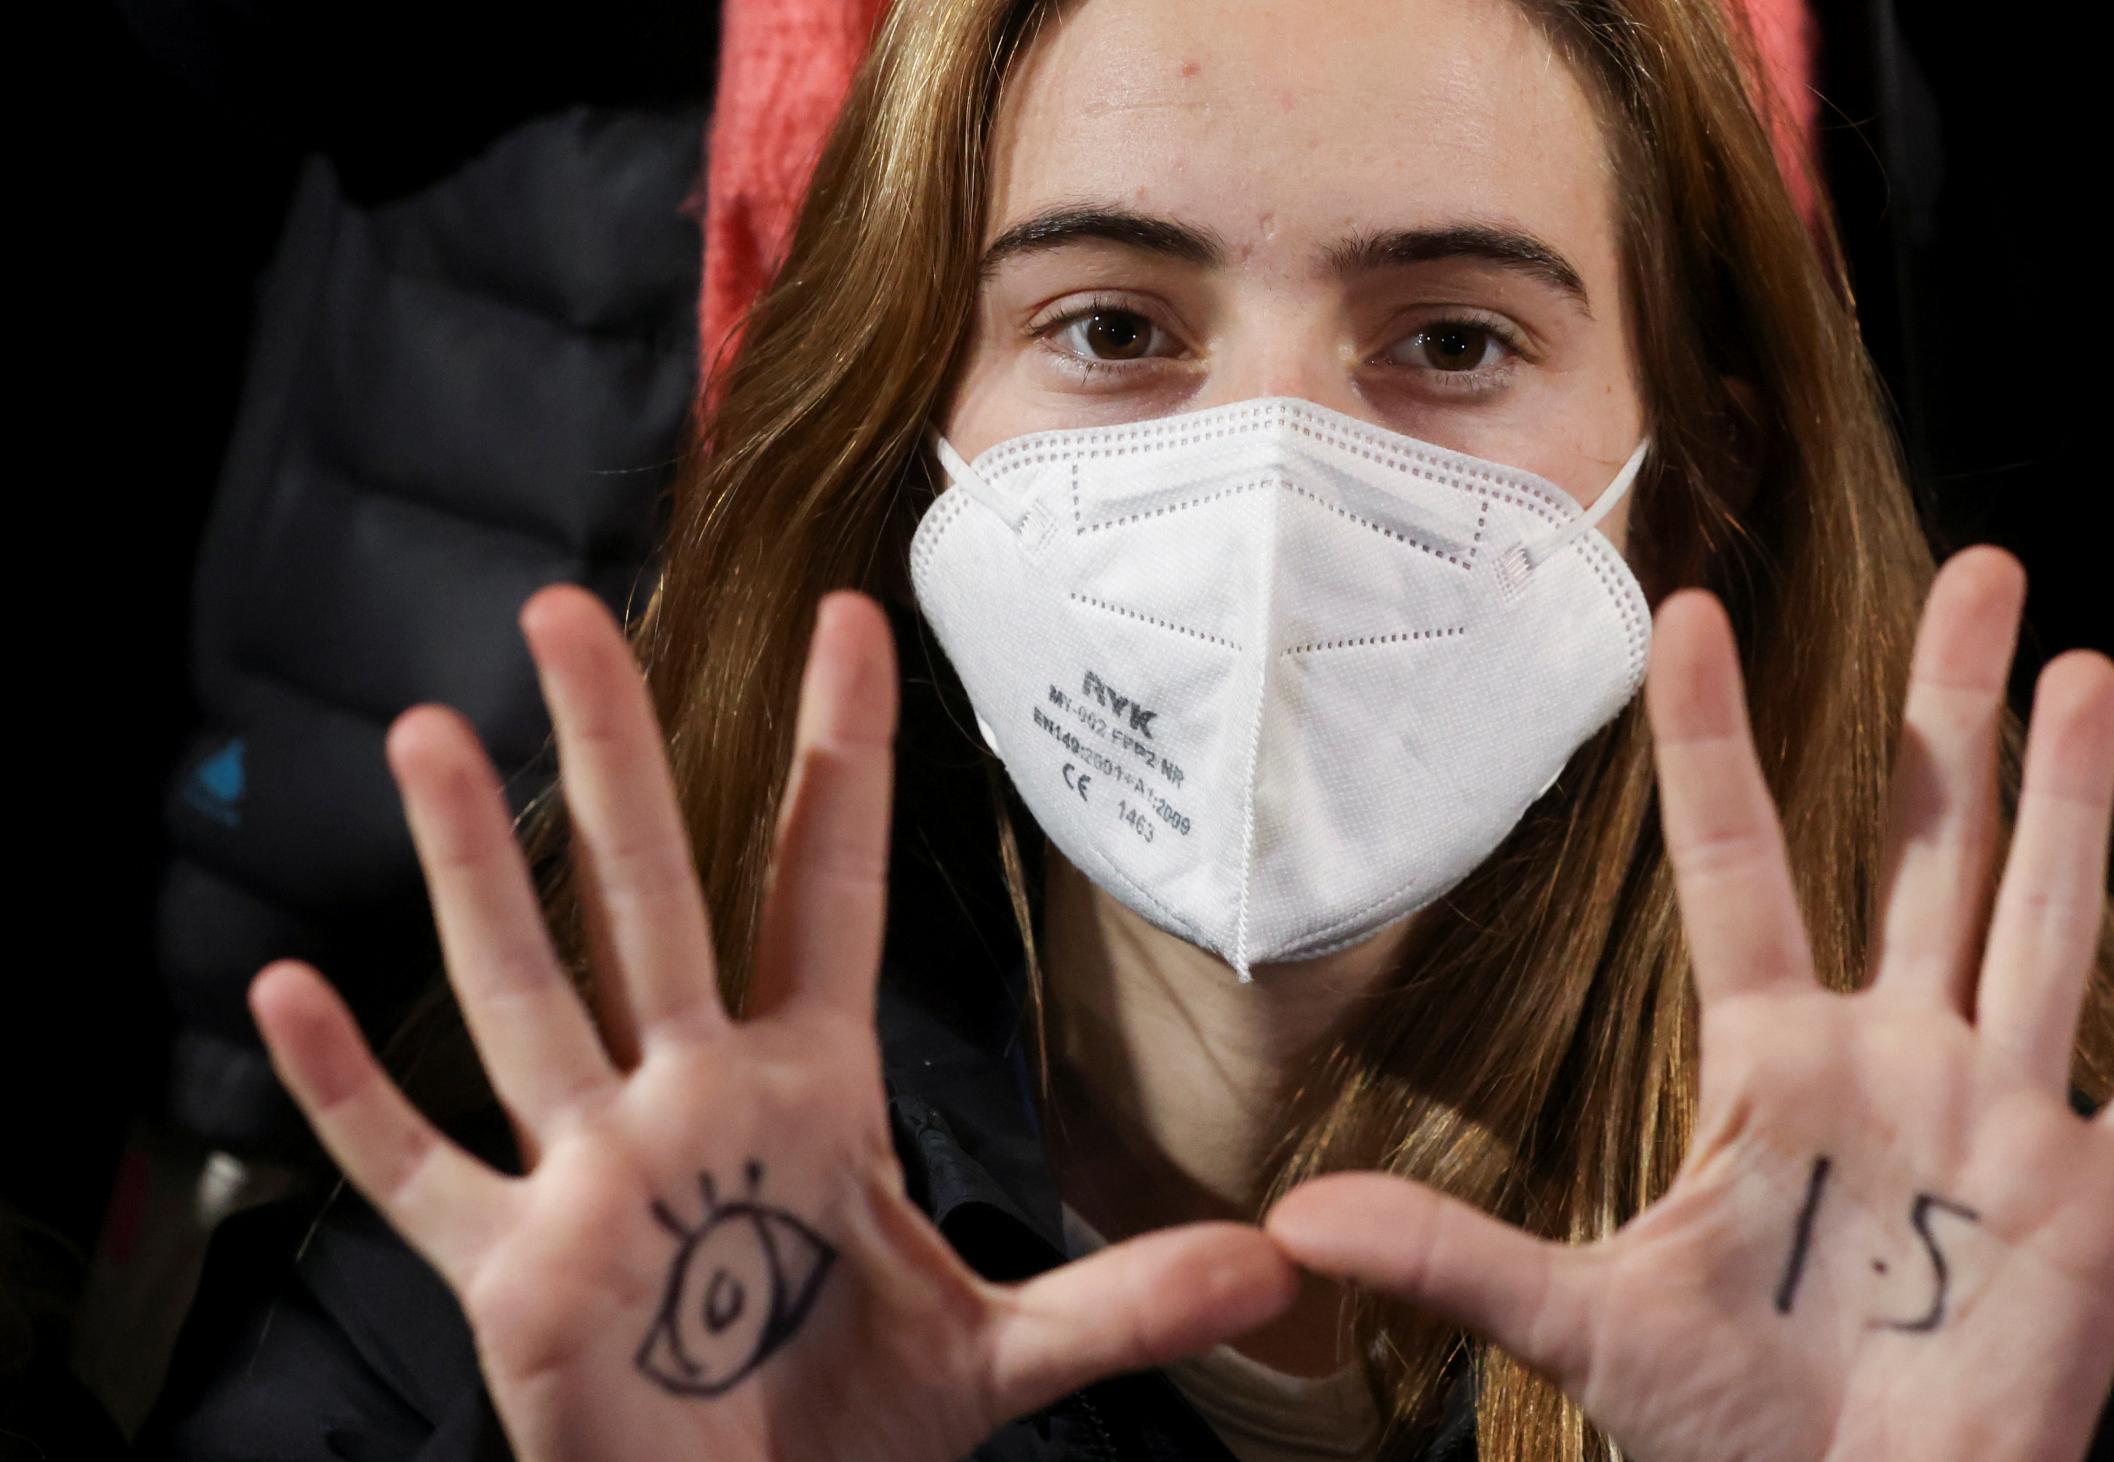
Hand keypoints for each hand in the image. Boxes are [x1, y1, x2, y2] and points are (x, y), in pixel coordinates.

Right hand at [249, 587, 1295, 1461]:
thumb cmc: (855, 1426)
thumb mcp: (1000, 1351)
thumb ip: (1122, 1298)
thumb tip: (1273, 1263)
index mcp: (809, 1088)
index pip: (823, 886)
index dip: (844, 755)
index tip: (851, 619)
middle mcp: (693, 1098)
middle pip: (651, 895)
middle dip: (619, 756)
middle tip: (573, 613)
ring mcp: (593, 1174)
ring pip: (526, 995)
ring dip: (477, 873)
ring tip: (430, 740)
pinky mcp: (513, 1270)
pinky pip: (414, 1171)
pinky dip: (349, 1097)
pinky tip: (281, 995)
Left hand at [1265, 548, 2113, 1460]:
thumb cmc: (1732, 1431)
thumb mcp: (1590, 1323)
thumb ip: (1459, 1256)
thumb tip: (1296, 1220)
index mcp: (1773, 1063)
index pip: (1735, 865)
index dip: (1712, 744)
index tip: (1687, 613)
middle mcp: (1896, 1057)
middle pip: (1926, 849)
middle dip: (1950, 714)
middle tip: (1977, 570)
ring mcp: (2002, 1117)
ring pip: (2044, 922)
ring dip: (2069, 800)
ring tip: (2081, 668)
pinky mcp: (2100, 1201)